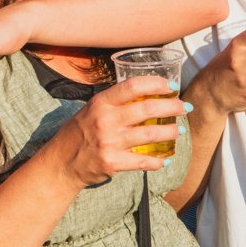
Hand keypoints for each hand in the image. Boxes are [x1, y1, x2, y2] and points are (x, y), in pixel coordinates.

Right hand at [52, 76, 183, 187]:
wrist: (61, 163)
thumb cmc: (78, 133)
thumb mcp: (91, 110)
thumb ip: (114, 102)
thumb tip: (145, 94)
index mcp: (101, 103)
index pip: (133, 86)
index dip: (156, 83)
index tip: (172, 86)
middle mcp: (106, 120)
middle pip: (148, 109)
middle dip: (172, 106)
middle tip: (184, 107)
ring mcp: (110, 142)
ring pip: (150, 134)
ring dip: (170, 132)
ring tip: (178, 131)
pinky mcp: (113, 162)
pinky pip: (142, 162)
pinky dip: (157, 161)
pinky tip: (165, 160)